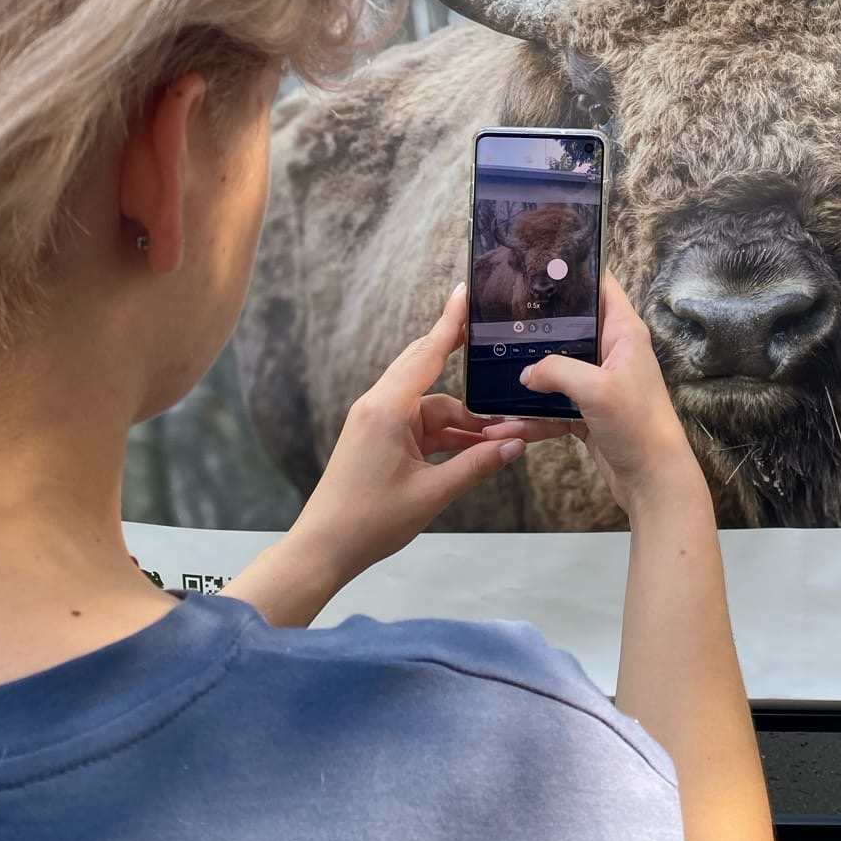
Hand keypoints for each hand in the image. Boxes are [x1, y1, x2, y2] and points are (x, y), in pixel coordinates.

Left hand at [289, 283, 552, 583]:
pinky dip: (447, 434)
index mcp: (387, 409)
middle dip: (464, 365)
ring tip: (504, 435)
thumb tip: (517, 443)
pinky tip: (476, 448)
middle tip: (495, 346)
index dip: (450, 323)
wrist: (324, 548)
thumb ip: (477, 464)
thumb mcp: (432, 493)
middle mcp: (380, 405)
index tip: (465, 292)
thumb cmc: (371, 521)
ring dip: (464, 419)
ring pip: (431, 405)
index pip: (427, 353)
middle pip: (428, 369)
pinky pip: (420, 425)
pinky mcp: (378, 439)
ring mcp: (377, 422)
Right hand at [488, 272, 706, 516]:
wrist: (653, 481)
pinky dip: (532, 416)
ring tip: (494, 371)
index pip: (602, 286)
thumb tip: (526, 372)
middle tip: (503, 317)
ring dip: (529, 377)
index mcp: (624, 333)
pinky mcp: (589, 412)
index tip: (542, 261)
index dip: (576, 270)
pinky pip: (553, 407)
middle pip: (572, 327)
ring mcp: (600, 383)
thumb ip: (556, 369)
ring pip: (557, 369)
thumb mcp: (596, 389)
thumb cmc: (639, 427)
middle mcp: (613, 352)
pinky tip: (506, 424)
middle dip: (540, 325)